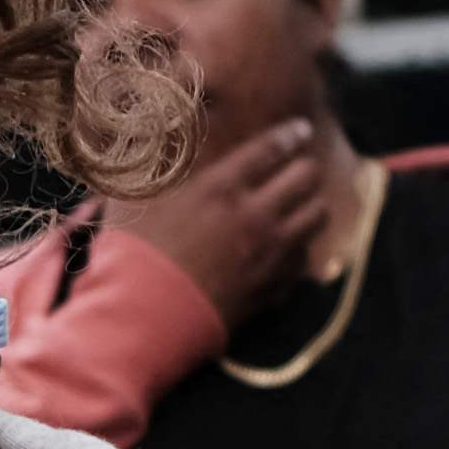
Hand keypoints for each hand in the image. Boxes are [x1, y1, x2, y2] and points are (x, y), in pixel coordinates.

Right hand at [98, 120, 343, 334]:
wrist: (143, 318)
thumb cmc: (132, 256)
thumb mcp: (137, 199)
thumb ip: (157, 168)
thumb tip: (155, 142)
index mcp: (221, 188)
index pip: (271, 149)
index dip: (291, 135)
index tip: (301, 130)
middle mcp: (253, 215)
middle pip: (306, 177)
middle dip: (305, 167)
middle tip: (300, 169)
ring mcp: (267, 253)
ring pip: (317, 216)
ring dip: (311, 205)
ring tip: (301, 205)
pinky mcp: (271, 287)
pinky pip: (303, 259)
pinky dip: (299, 248)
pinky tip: (287, 247)